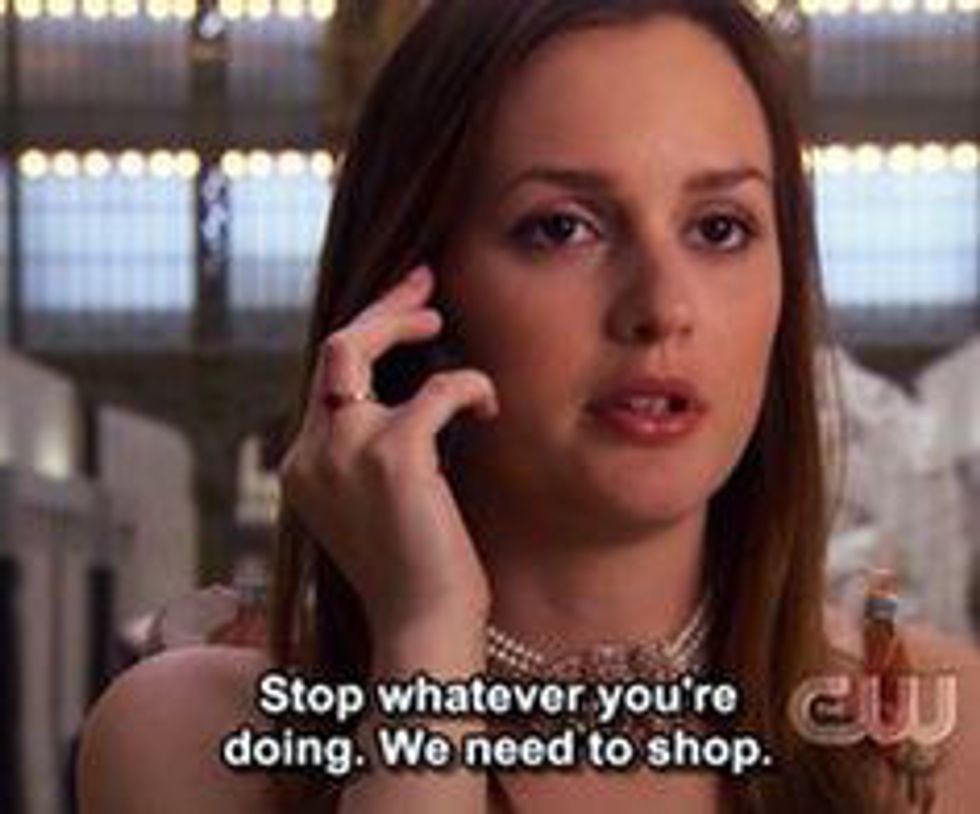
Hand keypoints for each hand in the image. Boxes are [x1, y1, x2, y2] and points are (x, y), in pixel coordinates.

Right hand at [279, 265, 498, 642]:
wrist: (423, 625)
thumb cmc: (414, 569)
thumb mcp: (379, 503)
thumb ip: (375, 451)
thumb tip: (414, 392)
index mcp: (303, 466)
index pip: (326, 379)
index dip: (364, 333)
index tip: (404, 309)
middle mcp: (309, 454)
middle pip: (329, 348)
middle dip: (377, 307)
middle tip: (422, 280)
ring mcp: (342, 452)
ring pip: (356, 347)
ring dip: (407, 324)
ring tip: (442, 322)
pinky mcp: (392, 457)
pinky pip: (434, 389)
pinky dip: (468, 386)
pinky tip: (486, 406)